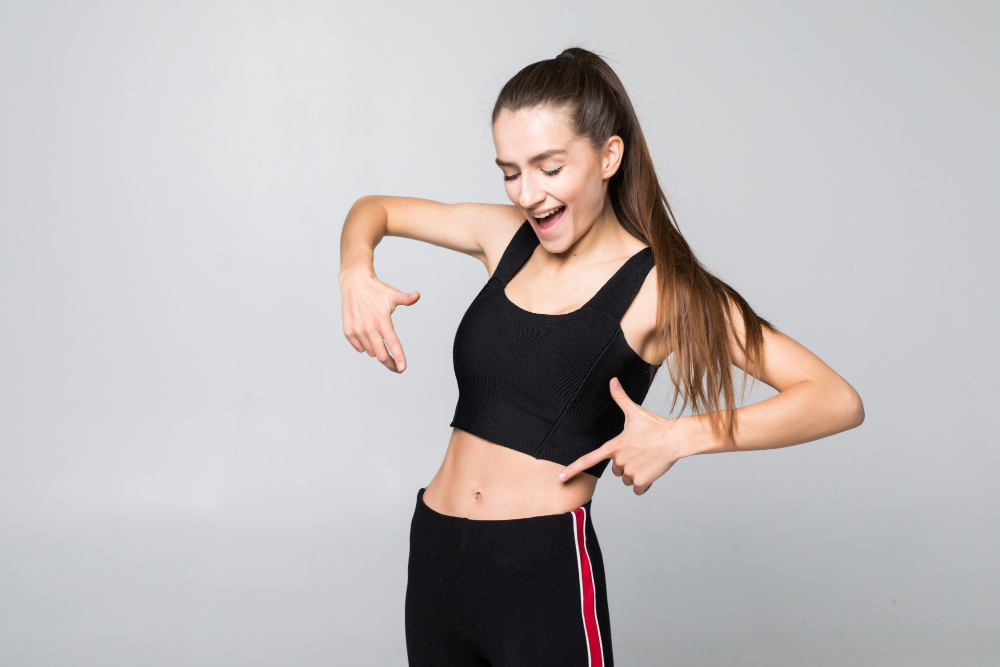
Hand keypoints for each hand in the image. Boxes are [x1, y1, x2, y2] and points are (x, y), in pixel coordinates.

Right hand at [340, 268, 419, 372]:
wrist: (354, 283)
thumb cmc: (376, 289)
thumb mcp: (393, 294)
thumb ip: (406, 299)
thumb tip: (417, 295)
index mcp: (382, 320)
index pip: (393, 344)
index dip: (398, 358)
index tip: (403, 369)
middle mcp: (369, 327)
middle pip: (381, 355)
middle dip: (390, 363)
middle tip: (396, 366)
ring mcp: (357, 330)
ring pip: (370, 352)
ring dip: (377, 351)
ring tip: (379, 340)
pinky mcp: (348, 332)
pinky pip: (359, 348)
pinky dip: (365, 346)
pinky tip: (368, 337)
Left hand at [558, 377, 697, 494]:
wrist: (675, 438)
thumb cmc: (655, 425)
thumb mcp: (635, 412)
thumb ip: (620, 398)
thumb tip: (613, 380)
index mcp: (614, 446)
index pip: (588, 459)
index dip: (572, 469)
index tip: (560, 478)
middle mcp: (619, 461)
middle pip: (615, 470)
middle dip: (625, 465)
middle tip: (639, 452)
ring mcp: (630, 472)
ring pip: (626, 480)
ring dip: (634, 474)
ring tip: (647, 460)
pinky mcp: (642, 481)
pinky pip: (637, 489)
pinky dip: (643, 484)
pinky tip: (651, 470)